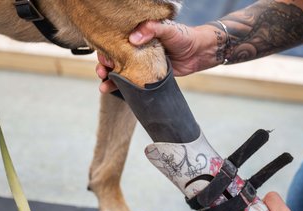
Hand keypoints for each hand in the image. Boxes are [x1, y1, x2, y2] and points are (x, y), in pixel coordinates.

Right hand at [96, 20, 220, 92]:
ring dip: (109, 79)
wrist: (199, 53)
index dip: (107, 49)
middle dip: (105, 65)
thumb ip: (152, 29)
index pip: (116, 41)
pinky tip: (111, 90)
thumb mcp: (168, 29)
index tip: (105, 57)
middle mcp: (137, 50)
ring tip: (103, 85)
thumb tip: (133, 38)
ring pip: (120, 72)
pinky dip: (121, 87)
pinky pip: (132, 82)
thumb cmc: (184, 37)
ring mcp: (141, 64)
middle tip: (103, 72)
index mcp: (138, 35)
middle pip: (114, 57)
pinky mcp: (148, 77)